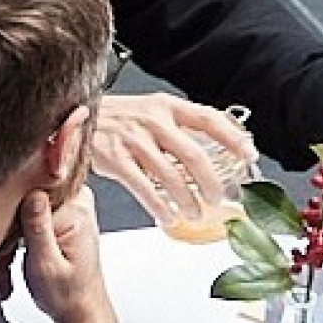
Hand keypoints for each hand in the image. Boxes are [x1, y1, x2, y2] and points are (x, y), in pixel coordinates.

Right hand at [16, 173, 115, 322]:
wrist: (80, 308)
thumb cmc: (67, 294)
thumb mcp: (46, 266)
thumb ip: (38, 228)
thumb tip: (32, 194)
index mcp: (76, 213)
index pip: (32, 192)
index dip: (10, 214)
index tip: (4, 238)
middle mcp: (78, 204)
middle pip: (28, 196)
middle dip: (10, 226)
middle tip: (5, 256)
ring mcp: (73, 206)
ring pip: (26, 205)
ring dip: (13, 233)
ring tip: (11, 260)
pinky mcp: (64, 213)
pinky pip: (32, 212)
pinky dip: (21, 233)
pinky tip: (19, 252)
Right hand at [85, 93, 254, 236]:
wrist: (73, 116)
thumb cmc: (117, 118)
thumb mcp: (152, 111)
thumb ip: (179, 127)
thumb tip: (215, 148)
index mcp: (167, 106)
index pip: (209, 119)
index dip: (233, 137)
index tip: (249, 154)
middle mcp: (153, 121)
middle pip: (193, 155)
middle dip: (211, 182)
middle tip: (218, 198)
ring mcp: (133, 140)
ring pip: (170, 176)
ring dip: (188, 200)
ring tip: (195, 213)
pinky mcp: (115, 159)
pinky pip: (143, 188)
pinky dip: (159, 207)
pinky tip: (167, 216)